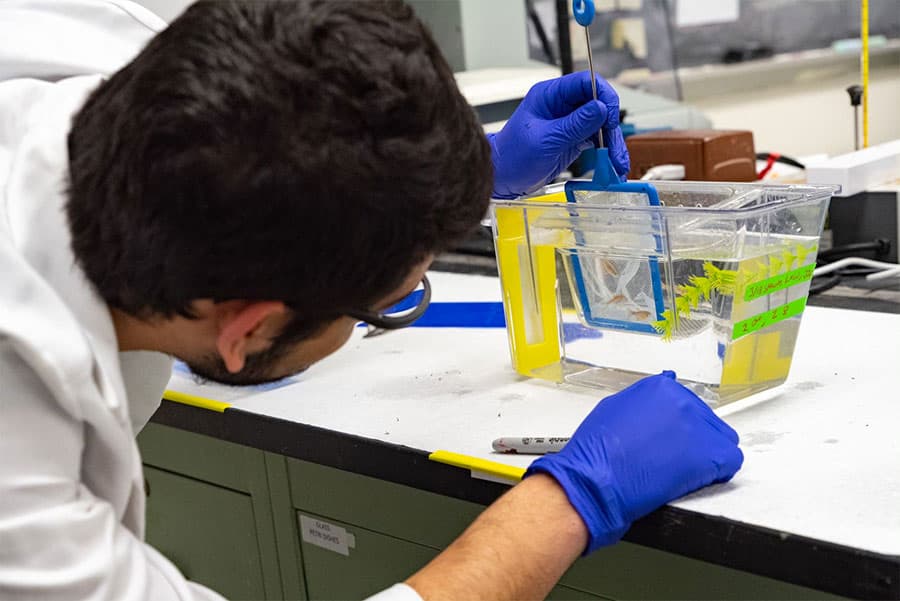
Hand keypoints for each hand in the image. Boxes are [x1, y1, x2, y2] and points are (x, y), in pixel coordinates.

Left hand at [487, 71, 629, 199]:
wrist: (502, 177)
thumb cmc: (512, 156)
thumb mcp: (546, 140)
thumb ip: (575, 124)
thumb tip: (600, 108)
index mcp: (550, 95)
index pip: (586, 83)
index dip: (603, 97)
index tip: (609, 117)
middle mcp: (562, 105)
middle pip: (598, 104)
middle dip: (610, 126)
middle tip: (615, 148)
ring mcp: (568, 122)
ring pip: (600, 124)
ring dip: (611, 143)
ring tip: (617, 163)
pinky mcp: (573, 138)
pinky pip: (596, 139)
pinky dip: (606, 152)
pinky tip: (612, 164)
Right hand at [525, 370, 742, 553]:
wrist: (596, 481)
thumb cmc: (595, 452)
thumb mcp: (613, 409)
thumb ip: (642, 404)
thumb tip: (655, 406)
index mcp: (660, 388)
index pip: (687, 404)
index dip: (680, 427)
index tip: (673, 441)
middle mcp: (682, 401)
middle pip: (707, 421)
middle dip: (695, 440)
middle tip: (675, 459)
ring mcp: (698, 427)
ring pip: (723, 440)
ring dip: (708, 454)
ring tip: (684, 470)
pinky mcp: (710, 455)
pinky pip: (731, 461)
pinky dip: (718, 472)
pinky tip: (696, 479)